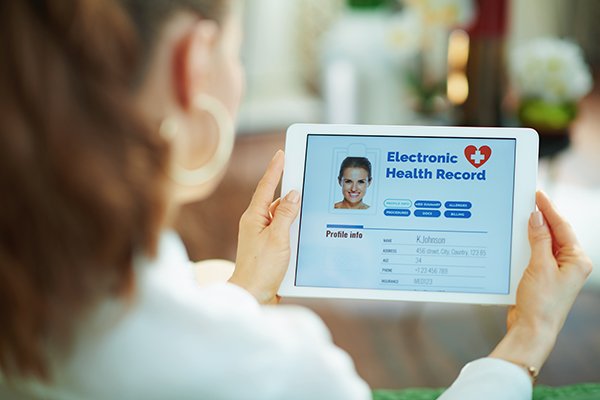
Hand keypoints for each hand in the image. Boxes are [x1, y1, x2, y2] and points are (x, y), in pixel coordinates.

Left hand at [229, 150, 300, 303]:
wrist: (253, 296)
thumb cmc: (261, 269)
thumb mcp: (277, 238)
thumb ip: (285, 214)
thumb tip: (293, 194)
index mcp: (253, 217)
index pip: (266, 187)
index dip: (275, 169)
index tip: (281, 153)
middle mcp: (256, 224)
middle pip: (275, 200)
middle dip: (289, 189)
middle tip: (302, 172)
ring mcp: (263, 236)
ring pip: (282, 216)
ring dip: (294, 212)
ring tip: (309, 203)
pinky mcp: (270, 248)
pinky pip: (284, 230)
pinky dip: (295, 227)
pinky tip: (306, 228)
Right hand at [490, 191, 592, 372]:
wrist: (532, 330)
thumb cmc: (542, 304)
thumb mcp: (539, 266)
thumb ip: (538, 239)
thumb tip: (536, 217)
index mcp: (577, 261)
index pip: (562, 227)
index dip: (549, 209)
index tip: (538, 195)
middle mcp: (569, 265)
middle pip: (554, 233)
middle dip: (541, 218)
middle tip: (527, 200)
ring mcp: (556, 271)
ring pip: (543, 243)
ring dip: (531, 232)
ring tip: (520, 216)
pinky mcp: (542, 277)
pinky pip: (534, 254)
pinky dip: (526, 245)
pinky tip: (516, 238)